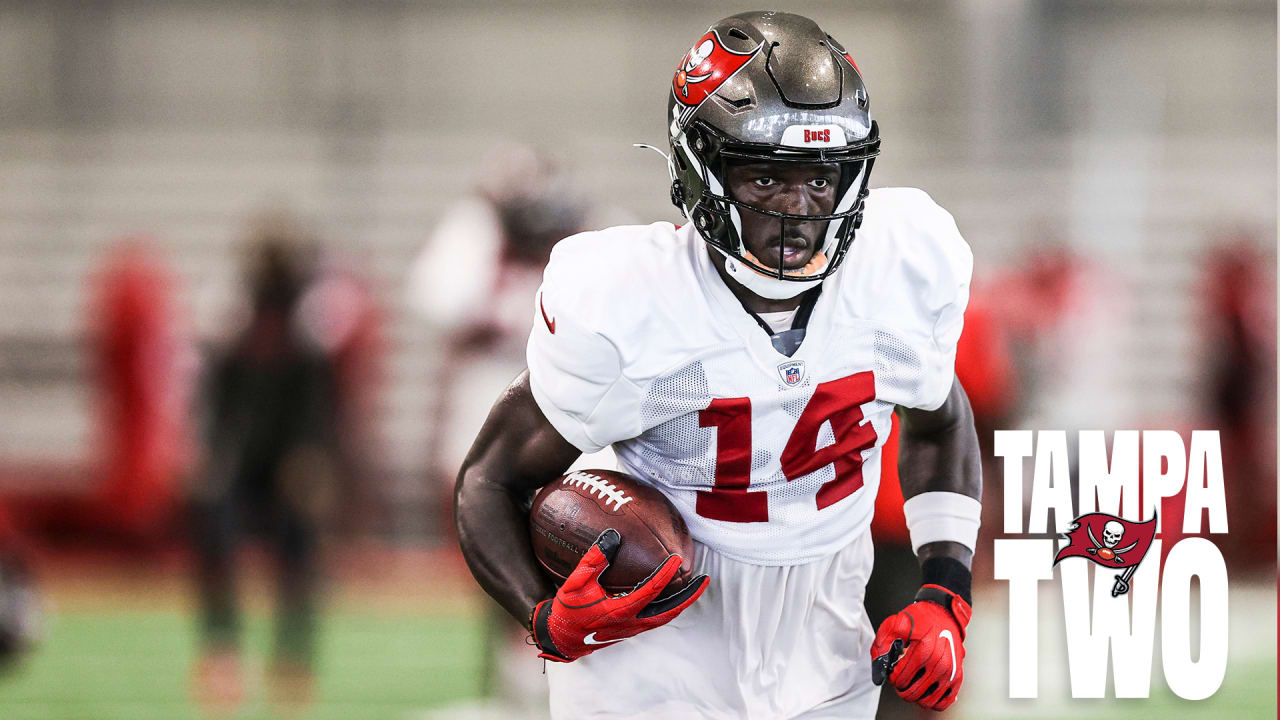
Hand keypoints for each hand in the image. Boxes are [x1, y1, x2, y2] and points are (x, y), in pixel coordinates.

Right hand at [529, 528, 708, 661]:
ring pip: (665, 617)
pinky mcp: (630, 630)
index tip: (676, 558)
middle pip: (669, 612)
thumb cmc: (567, 610)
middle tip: (704, 580)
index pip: (650, 591)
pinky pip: (656, 618)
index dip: (665, 574)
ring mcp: (632, 629)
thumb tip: (613, 535)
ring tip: (694, 586)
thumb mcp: (575, 583)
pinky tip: (670, 594)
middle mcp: (631, 624)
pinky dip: (668, 606)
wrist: (562, 638)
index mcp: (619, 612)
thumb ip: (594, 560)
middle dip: (688, 596)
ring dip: (681, 602)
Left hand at [870, 584, 971, 710]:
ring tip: (912, 685)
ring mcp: (950, 671)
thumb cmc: (920, 618)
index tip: (893, 671)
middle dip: (901, 688)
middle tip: (900, 680)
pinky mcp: (957, 676)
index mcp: (924, 650)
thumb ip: (882, 644)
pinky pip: (944, 701)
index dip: (892, 677)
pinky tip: (926, 692)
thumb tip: (879, 664)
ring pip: (927, 701)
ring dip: (915, 696)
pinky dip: (933, 702)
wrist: (943, 613)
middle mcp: (939, 662)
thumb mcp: (895, 624)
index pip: (900, 679)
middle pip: (912, 692)